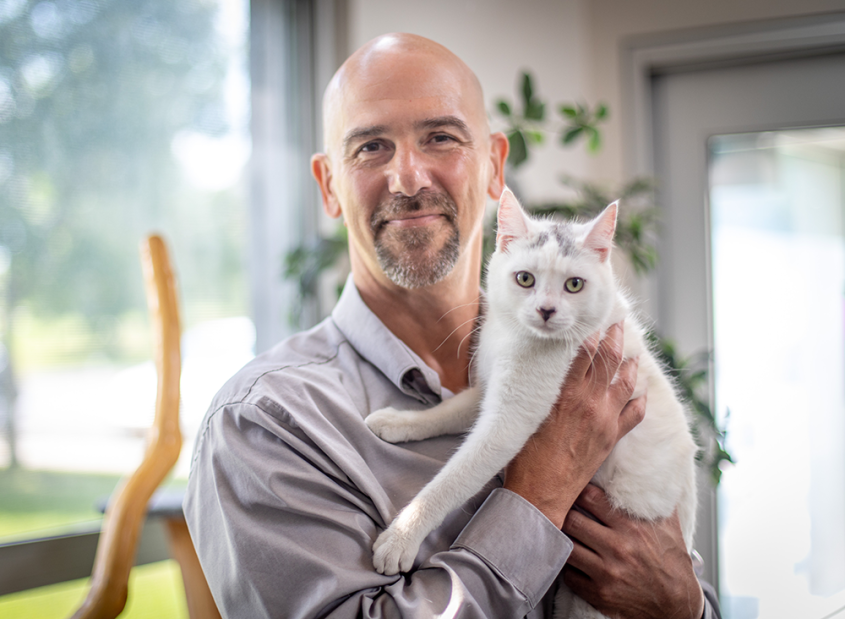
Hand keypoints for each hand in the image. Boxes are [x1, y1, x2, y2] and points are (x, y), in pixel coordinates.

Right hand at [504, 322, 645, 527]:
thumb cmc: (524, 455)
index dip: (590, 335)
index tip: (593, 322)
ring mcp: (604, 420)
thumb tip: (544, 372)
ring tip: (633, 353)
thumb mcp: (525, 414)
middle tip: (618, 324)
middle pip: (608, 361)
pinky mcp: (610, 438)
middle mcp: (588, 402)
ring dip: (630, 365)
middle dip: (615, 339)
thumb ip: (540, 390)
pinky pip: (633, 414)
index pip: (583, 353)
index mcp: (565, 393)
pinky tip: (641, 393)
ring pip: (624, 383)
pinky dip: (638, 400)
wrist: (541, 492)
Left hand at [562, 484, 704, 618]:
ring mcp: (607, 573)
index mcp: (631, 527)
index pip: (590, 498)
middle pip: (572, 521)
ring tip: (566, 535)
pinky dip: (569, 567)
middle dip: (565, 515)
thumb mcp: (668, 525)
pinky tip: (574, 561)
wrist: (677, 603)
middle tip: (562, 512)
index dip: (578, 492)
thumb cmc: (671, 562)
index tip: (574, 490)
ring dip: (565, 540)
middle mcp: (618, 548)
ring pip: (567, 548)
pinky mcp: (600, 594)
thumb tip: (649, 470)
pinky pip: (569, 575)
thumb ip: (654, 499)